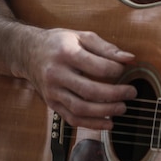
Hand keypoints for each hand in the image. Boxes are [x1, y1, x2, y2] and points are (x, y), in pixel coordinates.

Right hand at [20, 28, 136, 129]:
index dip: (115, 70)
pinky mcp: (52, 104)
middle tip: (132, 93)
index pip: (96, 66)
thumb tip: (130, 58)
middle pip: (89, 90)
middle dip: (115, 94)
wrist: (28, 53)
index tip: (125, 69)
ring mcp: (52, 92)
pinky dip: (92, 124)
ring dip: (105, 112)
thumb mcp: (82, 36)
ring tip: (122, 108)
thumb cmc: (59, 42)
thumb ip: (107, 48)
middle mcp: (57, 74)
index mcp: (66, 53)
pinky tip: (108, 123)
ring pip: (80, 108)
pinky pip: (72, 118)